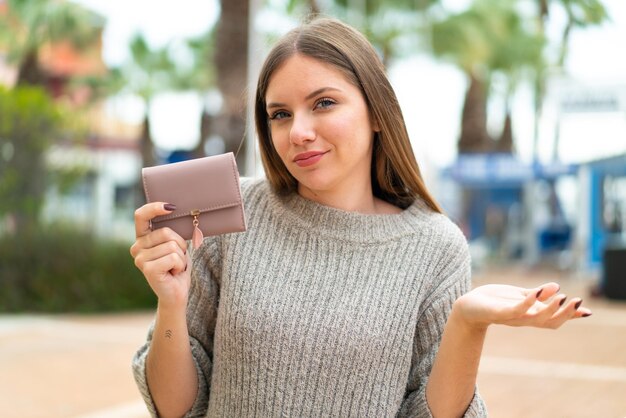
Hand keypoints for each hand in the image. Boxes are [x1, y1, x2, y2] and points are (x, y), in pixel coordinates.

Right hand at [130, 202, 189, 309]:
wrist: (177, 293)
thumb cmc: (177, 267)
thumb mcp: (175, 245)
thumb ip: (171, 231)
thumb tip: (174, 210)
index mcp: (142, 238)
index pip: (141, 216)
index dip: (154, 208)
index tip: (171, 207)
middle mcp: (136, 247)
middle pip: (165, 232)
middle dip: (179, 245)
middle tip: (176, 259)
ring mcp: (140, 259)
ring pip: (172, 245)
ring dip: (181, 257)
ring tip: (174, 267)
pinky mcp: (148, 269)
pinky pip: (173, 257)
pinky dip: (180, 265)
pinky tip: (174, 273)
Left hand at [453, 282, 591, 329]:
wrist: (467, 306)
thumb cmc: (493, 301)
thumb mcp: (519, 295)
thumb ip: (538, 294)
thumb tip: (558, 287)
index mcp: (530, 315)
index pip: (554, 318)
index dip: (571, 316)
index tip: (587, 311)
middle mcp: (524, 319)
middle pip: (550, 322)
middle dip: (566, 313)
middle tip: (578, 302)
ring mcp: (512, 317)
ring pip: (537, 319)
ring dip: (551, 309)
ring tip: (563, 296)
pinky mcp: (499, 312)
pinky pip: (516, 310)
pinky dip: (527, 303)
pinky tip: (536, 292)